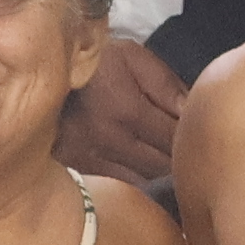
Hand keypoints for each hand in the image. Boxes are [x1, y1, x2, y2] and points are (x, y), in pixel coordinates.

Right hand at [64, 30, 189, 187]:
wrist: (44, 67)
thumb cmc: (97, 61)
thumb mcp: (133, 56)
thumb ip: (166, 84)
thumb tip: (192, 112)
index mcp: (128, 111)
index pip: (175, 138)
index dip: (193, 139)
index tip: (200, 135)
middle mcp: (110, 141)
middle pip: (162, 166)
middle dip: (180, 161)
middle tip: (192, 155)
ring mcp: (90, 159)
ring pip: (142, 183)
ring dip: (159, 177)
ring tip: (170, 167)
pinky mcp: (77, 170)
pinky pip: (117, 187)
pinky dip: (134, 186)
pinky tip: (143, 177)